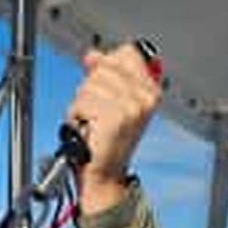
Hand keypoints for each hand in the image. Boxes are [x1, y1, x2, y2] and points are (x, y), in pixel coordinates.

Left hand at [67, 43, 160, 215]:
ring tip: (92, 122)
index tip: (103, 86)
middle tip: (97, 113)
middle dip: (91, 89)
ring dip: (83, 104)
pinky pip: (82, 101)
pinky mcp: (114, 117)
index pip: (126, 53)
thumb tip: (92, 56)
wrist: (105, 174)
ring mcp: (132, 106)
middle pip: (105, 66)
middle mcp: (145, 97)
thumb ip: (106, 74)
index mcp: (151, 90)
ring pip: (90, 84)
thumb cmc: (108, 142)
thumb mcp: (113, 102)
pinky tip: (87, 129)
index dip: (106, 64)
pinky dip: (77, 115)